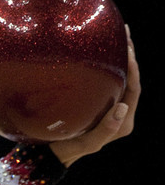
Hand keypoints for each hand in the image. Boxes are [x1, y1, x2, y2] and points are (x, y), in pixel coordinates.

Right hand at [50, 27, 139, 167]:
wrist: (49, 153)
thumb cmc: (66, 149)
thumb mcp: (85, 144)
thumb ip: (105, 131)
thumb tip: (123, 107)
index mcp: (123, 123)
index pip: (134, 89)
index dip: (134, 69)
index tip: (127, 50)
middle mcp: (120, 113)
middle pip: (130, 79)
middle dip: (130, 55)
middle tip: (125, 31)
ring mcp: (109, 105)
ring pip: (120, 76)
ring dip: (120, 54)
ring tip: (118, 31)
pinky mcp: (97, 100)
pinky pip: (106, 78)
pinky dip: (106, 61)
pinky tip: (99, 45)